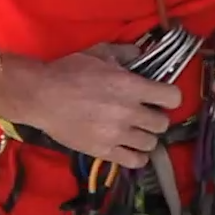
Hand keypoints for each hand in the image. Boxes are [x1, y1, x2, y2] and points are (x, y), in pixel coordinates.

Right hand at [0, 44, 180, 168]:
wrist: (41, 96)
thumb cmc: (69, 72)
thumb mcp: (99, 53)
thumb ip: (124, 53)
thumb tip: (141, 53)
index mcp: (131, 87)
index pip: (173, 98)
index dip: (169, 97)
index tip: (160, 97)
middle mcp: (129, 112)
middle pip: (163, 123)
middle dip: (156, 118)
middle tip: (145, 115)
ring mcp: (117, 135)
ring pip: (151, 144)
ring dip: (146, 137)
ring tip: (136, 132)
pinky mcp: (104, 151)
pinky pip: (134, 161)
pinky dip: (136, 156)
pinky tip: (129, 148)